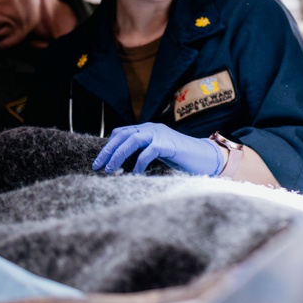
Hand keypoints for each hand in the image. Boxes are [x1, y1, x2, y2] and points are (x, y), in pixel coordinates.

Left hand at [93, 123, 223, 175]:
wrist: (205, 157)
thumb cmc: (182, 158)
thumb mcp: (158, 153)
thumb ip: (143, 152)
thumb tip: (122, 164)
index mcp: (149, 129)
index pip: (122, 132)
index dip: (109, 145)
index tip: (100, 160)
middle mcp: (152, 128)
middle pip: (123, 135)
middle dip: (108, 151)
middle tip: (97, 166)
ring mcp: (160, 134)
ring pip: (131, 140)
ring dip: (117, 156)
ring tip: (110, 170)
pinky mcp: (167, 144)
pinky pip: (146, 152)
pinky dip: (137, 164)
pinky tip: (134, 175)